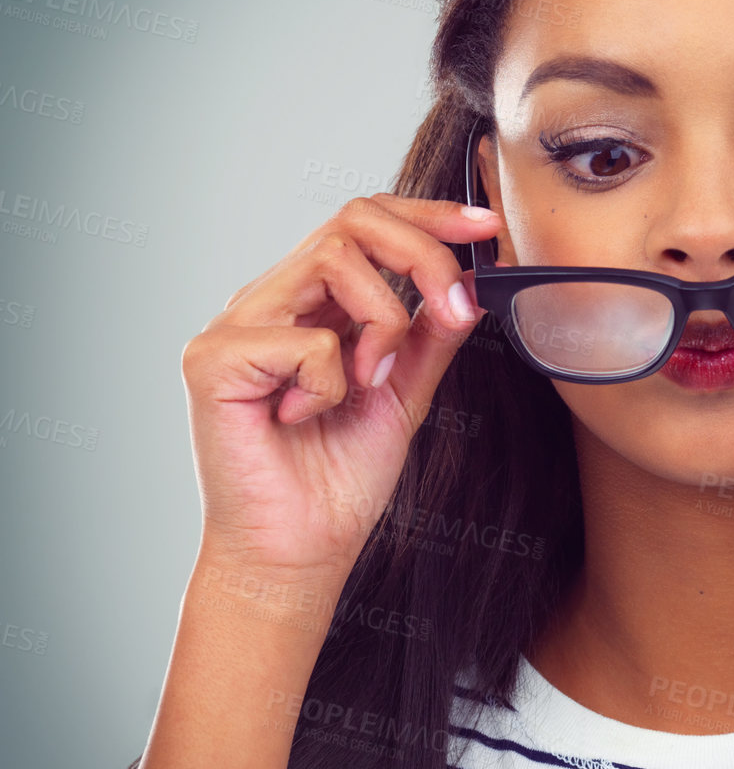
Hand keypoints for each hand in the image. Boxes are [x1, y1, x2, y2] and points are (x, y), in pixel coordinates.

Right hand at [183, 195, 500, 580]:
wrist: (297, 554)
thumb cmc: (338, 482)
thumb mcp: (403, 396)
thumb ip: (430, 338)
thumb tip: (469, 283)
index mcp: (308, 303)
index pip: (364, 223)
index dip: (427, 215)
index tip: (486, 227)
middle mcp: (268, 301)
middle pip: (352, 221)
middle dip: (422, 256)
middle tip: (455, 309)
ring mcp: (234, 325)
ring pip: (333, 261)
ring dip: (382, 323)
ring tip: (369, 382)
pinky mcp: (212, 360)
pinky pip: (306, 338)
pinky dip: (330, 382)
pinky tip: (304, 418)